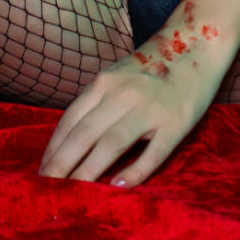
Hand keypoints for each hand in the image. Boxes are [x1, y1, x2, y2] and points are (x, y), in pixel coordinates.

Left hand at [39, 33, 227, 187]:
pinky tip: (118, 187)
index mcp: (105, 82)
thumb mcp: (117, 76)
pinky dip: (134, 171)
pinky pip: (153, 152)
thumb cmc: (152, 67)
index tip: (42, 172)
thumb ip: (96, 101)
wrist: (197, 45)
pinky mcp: (176, 123)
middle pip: (85, 134)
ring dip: (89, 171)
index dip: (54, 149)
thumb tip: (69, 139)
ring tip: (74, 193)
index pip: (71, 120)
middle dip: (62, 164)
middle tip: (48, 189)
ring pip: (112, 143)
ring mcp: (150, 108)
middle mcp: (123, 93)